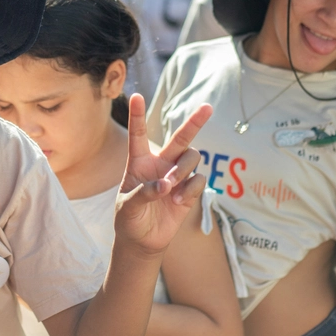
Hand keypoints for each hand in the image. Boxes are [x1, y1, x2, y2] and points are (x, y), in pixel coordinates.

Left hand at [115, 93, 211, 255]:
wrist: (142, 240)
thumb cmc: (128, 219)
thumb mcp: (127, 207)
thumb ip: (143, 193)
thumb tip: (165, 185)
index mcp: (139, 162)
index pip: (139, 134)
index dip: (137, 115)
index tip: (136, 96)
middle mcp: (160, 164)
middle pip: (180, 138)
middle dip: (194, 122)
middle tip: (207, 107)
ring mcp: (177, 176)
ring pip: (191, 158)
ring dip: (183, 170)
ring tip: (170, 189)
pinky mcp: (189, 191)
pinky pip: (199, 180)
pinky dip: (190, 189)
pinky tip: (177, 201)